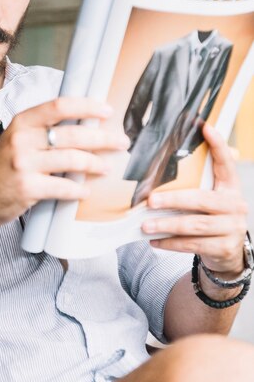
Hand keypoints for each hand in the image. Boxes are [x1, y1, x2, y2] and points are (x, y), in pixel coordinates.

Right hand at [0, 97, 129, 231]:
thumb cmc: (2, 168)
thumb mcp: (17, 140)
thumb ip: (44, 132)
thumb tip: (85, 125)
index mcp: (22, 122)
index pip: (59, 106)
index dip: (87, 106)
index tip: (108, 110)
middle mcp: (22, 139)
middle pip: (72, 134)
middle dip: (102, 138)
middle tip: (121, 142)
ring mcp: (23, 164)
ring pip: (72, 159)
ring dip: (95, 164)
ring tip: (106, 167)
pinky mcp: (27, 188)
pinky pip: (63, 187)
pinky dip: (78, 190)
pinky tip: (86, 191)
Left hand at [142, 123, 247, 275]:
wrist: (228, 254)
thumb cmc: (211, 218)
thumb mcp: (210, 198)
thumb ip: (196, 183)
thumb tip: (162, 161)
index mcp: (231, 187)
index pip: (226, 163)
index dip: (218, 145)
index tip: (205, 127)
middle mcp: (236, 205)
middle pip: (201, 200)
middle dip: (173, 200)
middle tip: (150, 201)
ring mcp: (233, 228)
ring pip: (194, 225)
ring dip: (166, 225)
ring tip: (145, 225)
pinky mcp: (225, 248)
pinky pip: (193, 245)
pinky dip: (171, 243)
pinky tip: (154, 241)